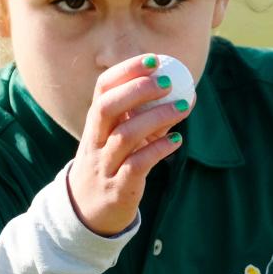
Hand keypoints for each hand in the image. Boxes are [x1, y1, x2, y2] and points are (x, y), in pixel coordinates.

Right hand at [67, 54, 191, 235]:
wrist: (87, 214)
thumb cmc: (112, 166)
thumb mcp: (123, 140)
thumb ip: (147, 118)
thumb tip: (185, 93)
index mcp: (96, 124)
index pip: (103, 88)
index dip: (126, 71)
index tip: (154, 59)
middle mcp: (96, 141)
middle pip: (107, 108)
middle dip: (137, 90)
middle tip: (168, 81)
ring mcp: (104, 165)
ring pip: (125, 136)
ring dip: (156, 118)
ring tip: (183, 106)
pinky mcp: (117, 188)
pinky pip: (137, 166)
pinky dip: (158, 150)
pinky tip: (177, 140)